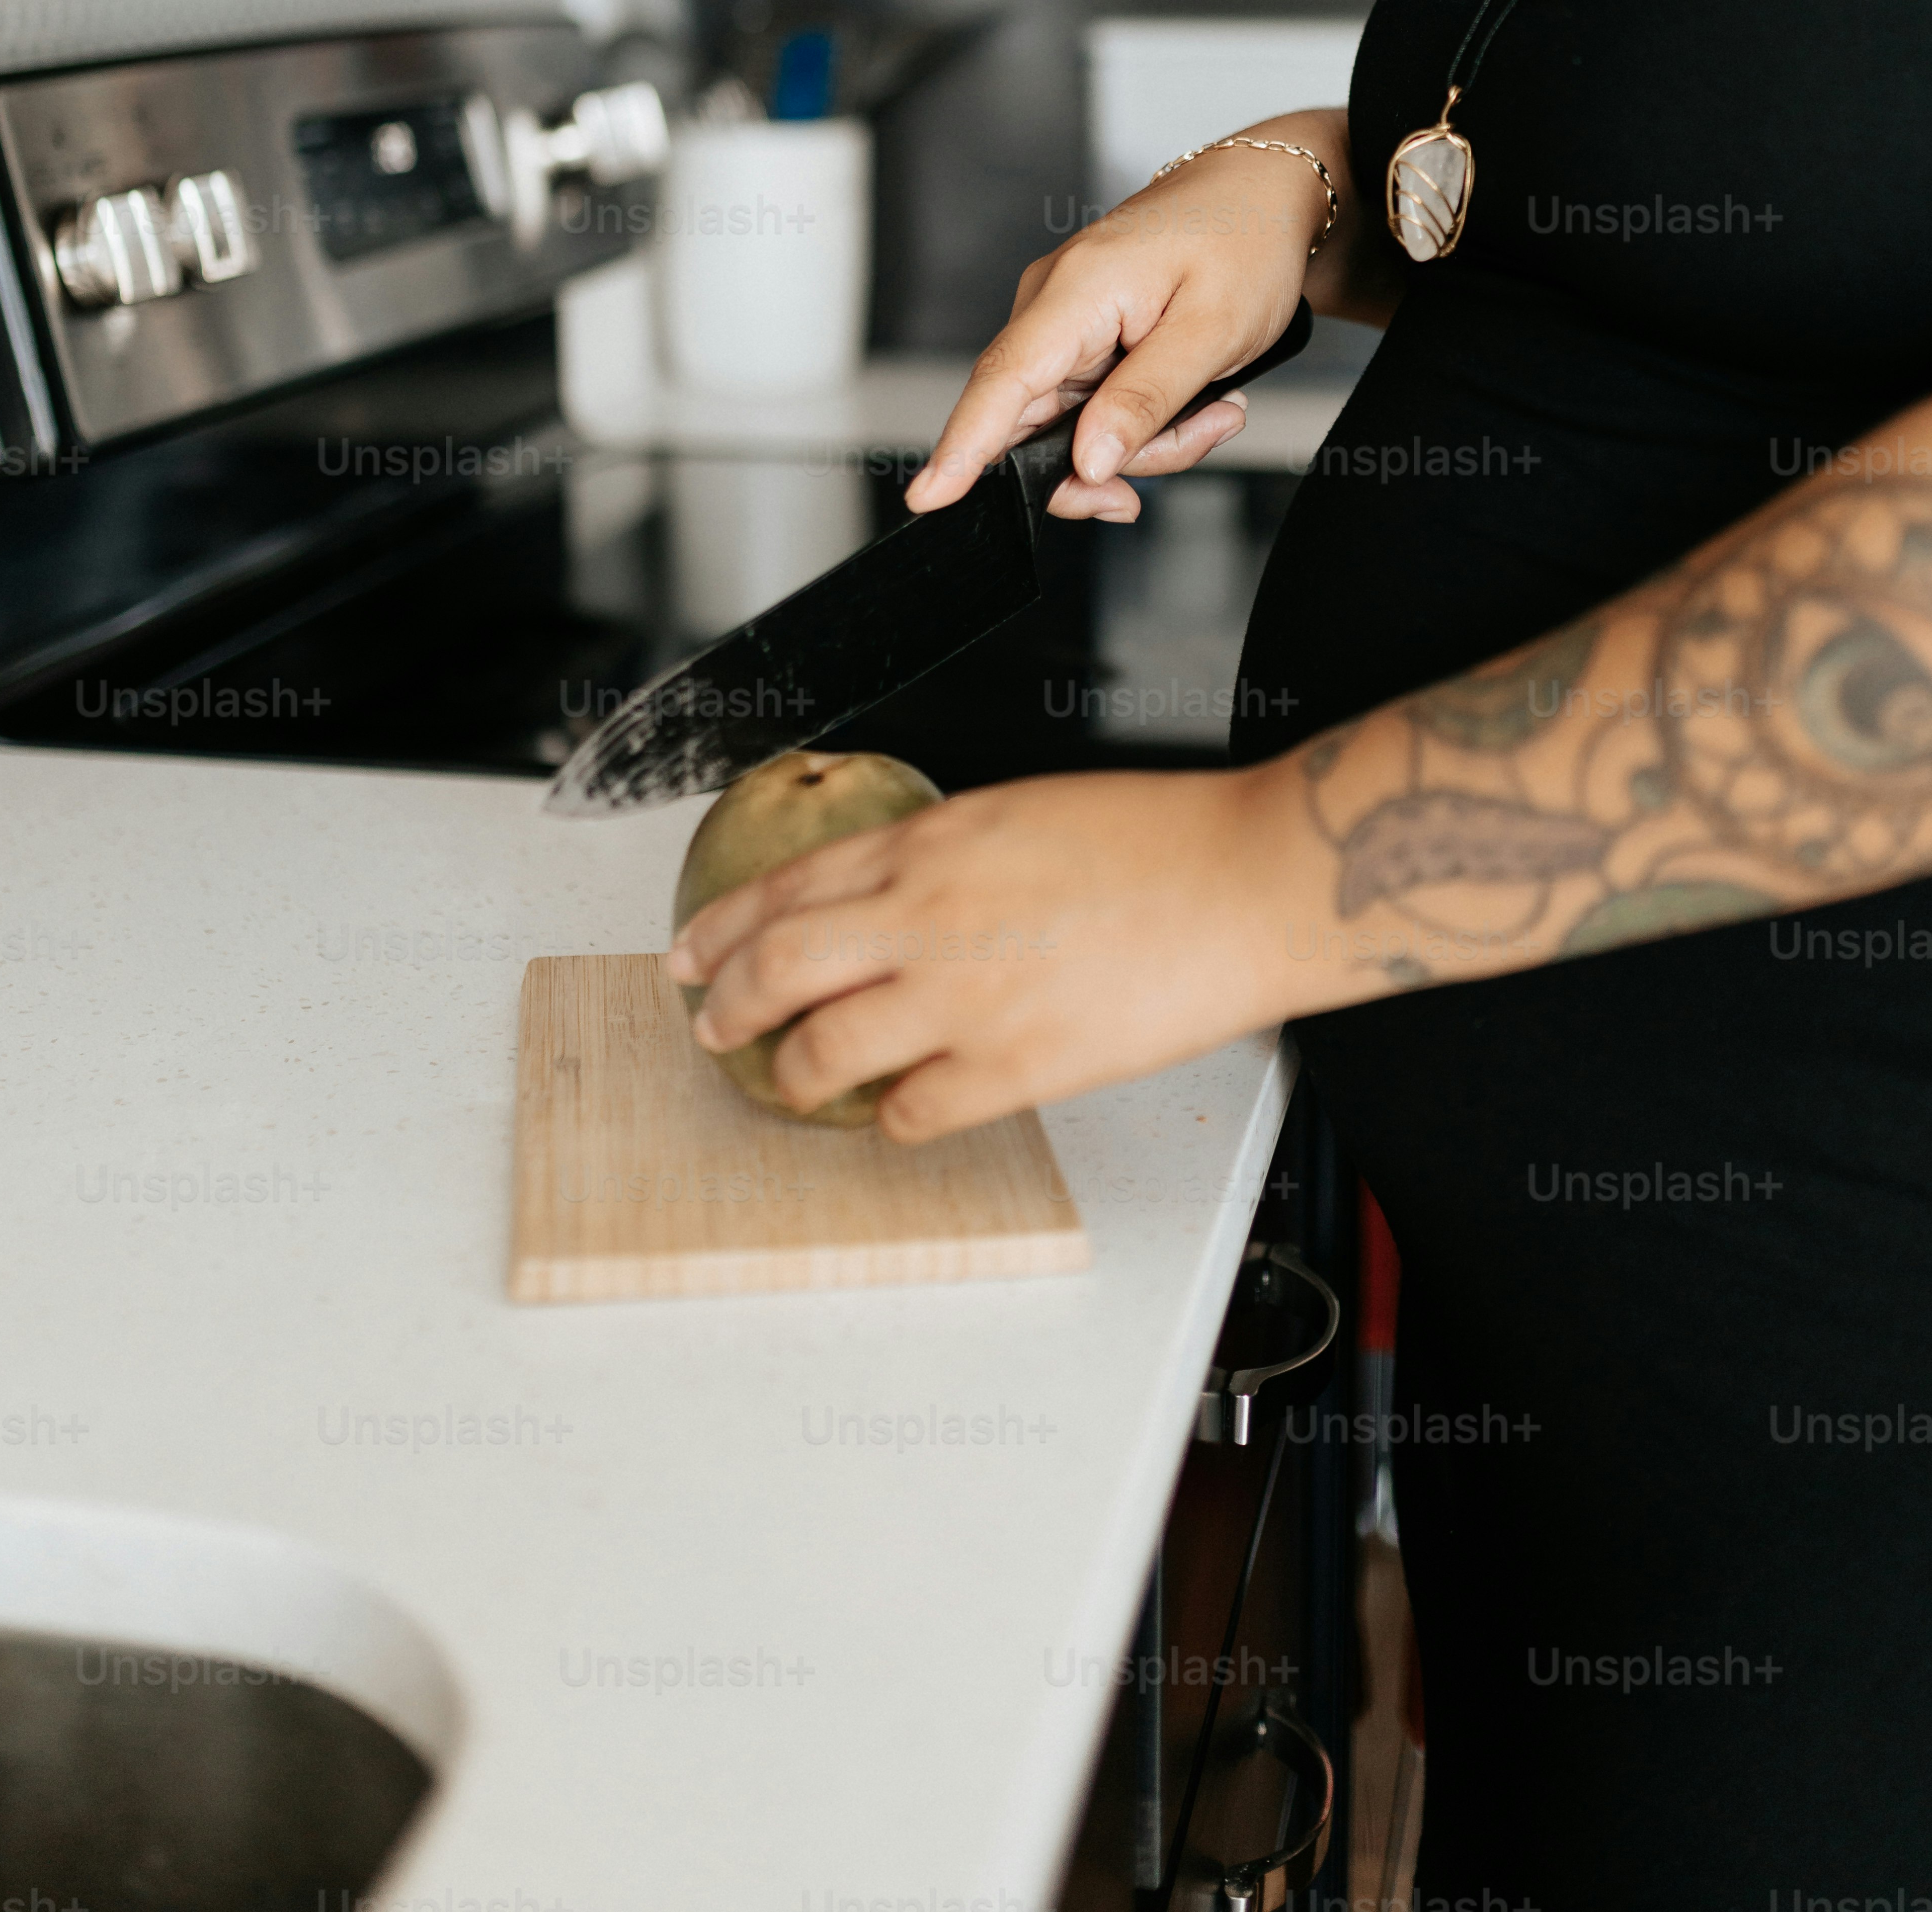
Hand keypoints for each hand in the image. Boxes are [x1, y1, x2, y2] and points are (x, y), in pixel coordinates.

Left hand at [666, 765, 1292, 1140]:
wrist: (1242, 879)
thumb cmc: (1154, 841)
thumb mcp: (1018, 812)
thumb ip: (940, 855)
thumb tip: (887, 898)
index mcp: (931, 842)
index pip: (785, 886)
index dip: (719, 928)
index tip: (689, 954)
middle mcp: (928, 915)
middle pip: (776, 968)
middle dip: (723, 1007)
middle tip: (710, 1029)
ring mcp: (966, 996)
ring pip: (824, 1052)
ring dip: (792, 1076)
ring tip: (791, 1084)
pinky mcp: (1014, 1065)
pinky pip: (911, 1111)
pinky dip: (888, 1118)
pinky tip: (897, 1112)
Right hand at [906, 113, 1350, 522]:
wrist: (1263, 195)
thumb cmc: (1245, 239)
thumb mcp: (1214, 330)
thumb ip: (1147, 400)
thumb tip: (1088, 460)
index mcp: (1077, 289)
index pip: (1002, 380)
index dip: (962, 446)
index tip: (931, 497)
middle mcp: (1053, 304)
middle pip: (1038, 424)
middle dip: (1115, 459)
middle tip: (1199, 435)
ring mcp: (1064, 322)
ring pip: (1073, 427)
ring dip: (1147, 439)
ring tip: (1214, 405)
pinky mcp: (1082, 338)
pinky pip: (1093, 409)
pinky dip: (1144, 420)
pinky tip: (1194, 396)